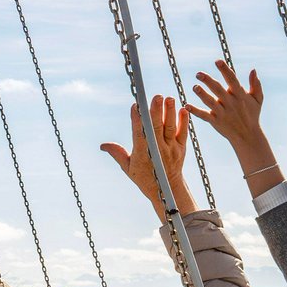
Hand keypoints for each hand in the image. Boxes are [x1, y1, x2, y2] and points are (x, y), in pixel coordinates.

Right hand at [100, 95, 197, 219]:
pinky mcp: (182, 148)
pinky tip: (183, 110)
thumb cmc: (145, 177)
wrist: (168, 189)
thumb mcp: (128, 168)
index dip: (137, 120)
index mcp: (143, 154)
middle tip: (156, 96)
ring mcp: (171, 149)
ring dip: (170, 113)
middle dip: (156, 112)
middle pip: (157, 128)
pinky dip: (184, 122)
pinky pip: (183, 134)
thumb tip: (103, 145)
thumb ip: (118, 154)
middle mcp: (159, 150)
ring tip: (169, 98)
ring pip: (171, 128)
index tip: (135, 106)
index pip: (139, 134)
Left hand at [188, 61, 271, 162]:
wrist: (247, 136)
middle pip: (218, 89)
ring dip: (202, 94)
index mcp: (240, 95)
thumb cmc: (252, 115)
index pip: (232, 80)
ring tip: (195, 87)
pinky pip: (204, 115)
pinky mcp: (215, 121)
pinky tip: (186, 106)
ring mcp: (222, 113)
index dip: (225, 70)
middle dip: (208, 81)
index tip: (218, 61)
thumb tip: (253, 70)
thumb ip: (256, 84)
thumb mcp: (257, 99)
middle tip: (198, 74)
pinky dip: (195, 111)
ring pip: (210, 102)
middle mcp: (230, 103)